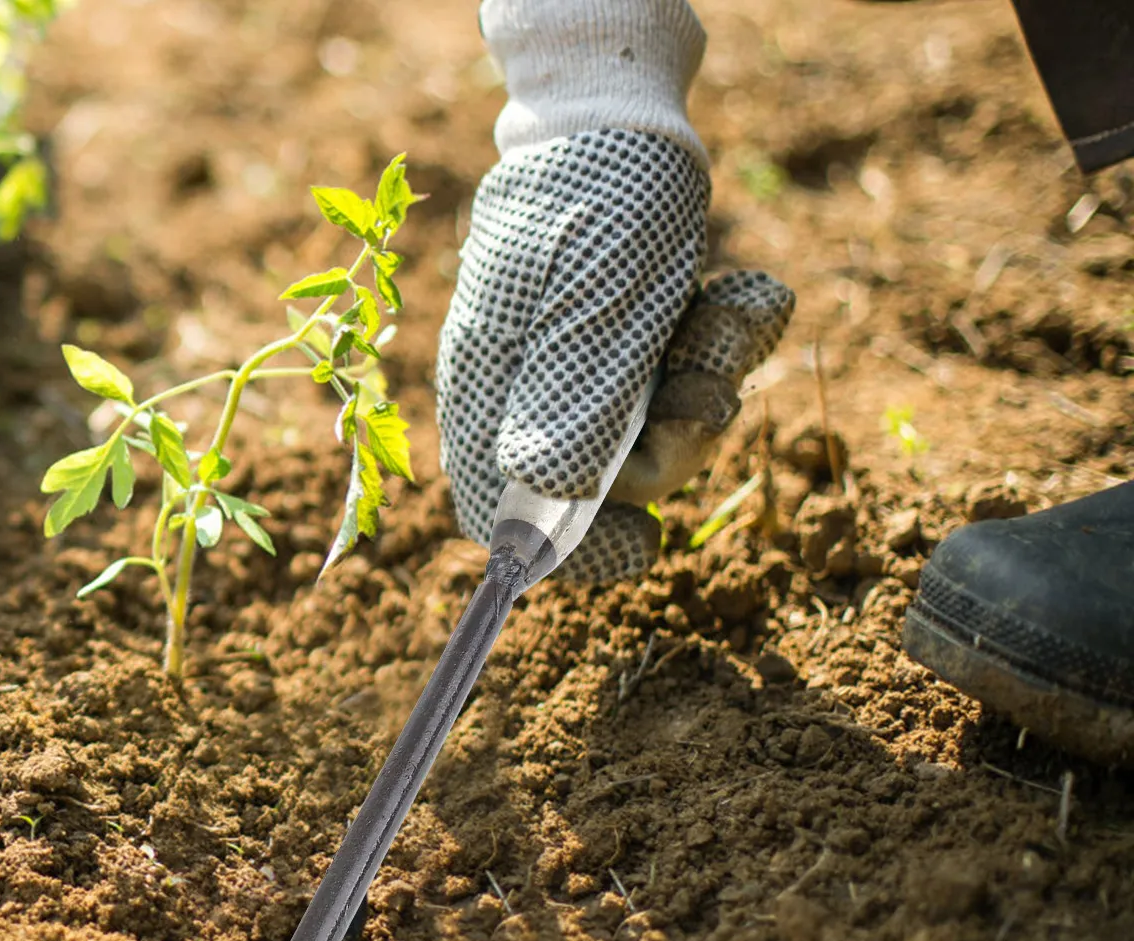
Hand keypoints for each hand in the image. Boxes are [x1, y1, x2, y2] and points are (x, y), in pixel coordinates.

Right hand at [437, 129, 793, 584]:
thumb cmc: (602, 195)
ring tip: (727, 307)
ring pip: (653, 434)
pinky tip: (733, 294)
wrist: (623, 103)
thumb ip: (575, 406)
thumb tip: (543, 510)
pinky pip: (677, 383)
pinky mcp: (622, 343)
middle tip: (711, 386)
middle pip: (603, 484)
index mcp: (493, 392)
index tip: (650, 545)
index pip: (507, 518)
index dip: (575, 551)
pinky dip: (718, 346)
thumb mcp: (599, 304)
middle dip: (676, 442)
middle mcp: (525, 393)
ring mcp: (576, 368)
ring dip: (709, 381)